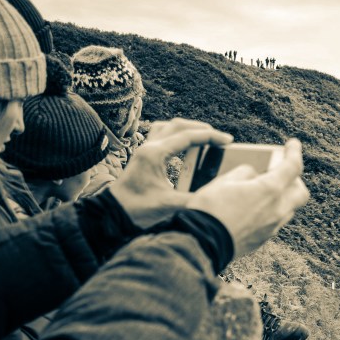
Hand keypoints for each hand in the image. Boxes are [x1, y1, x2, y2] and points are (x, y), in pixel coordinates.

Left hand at [111, 118, 232, 227]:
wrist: (112, 214)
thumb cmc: (136, 210)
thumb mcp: (169, 206)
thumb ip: (194, 200)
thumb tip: (216, 196)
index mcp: (155, 154)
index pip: (188, 137)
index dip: (210, 136)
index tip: (228, 140)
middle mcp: (148, 147)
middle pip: (178, 125)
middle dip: (201, 129)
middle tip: (218, 138)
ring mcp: (144, 150)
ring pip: (168, 128)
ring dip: (187, 130)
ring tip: (203, 139)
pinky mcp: (143, 157)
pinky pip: (160, 137)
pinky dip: (175, 137)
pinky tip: (183, 149)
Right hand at [187, 139, 308, 258]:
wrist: (202, 244)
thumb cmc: (210, 210)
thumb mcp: (224, 181)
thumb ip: (245, 173)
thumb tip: (252, 176)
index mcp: (269, 190)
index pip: (293, 167)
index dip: (294, 152)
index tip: (293, 144)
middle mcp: (277, 210)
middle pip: (300, 193)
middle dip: (294, 180)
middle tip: (281, 173)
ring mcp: (271, 228)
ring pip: (288, 209)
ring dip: (282, 197)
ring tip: (263, 191)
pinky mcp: (262, 240)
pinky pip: (274, 222)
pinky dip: (270, 211)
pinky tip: (253, 208)